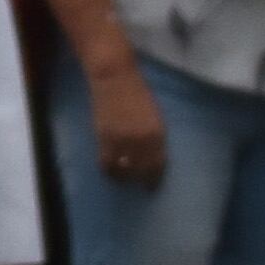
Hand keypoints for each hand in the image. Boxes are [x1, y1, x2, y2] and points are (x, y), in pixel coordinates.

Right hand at [87, 61, 169, 192]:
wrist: (116, 79)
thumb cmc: (137, 93)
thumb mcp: (154, 116)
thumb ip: (154, 137)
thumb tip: (151, 156)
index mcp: (158, 134)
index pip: (158, 165)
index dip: (154, 179)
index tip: (151, 186)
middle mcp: (143, 141)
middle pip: (142, 171)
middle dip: (140, 180)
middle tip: (138, 185)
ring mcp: (123, 140)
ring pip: (124, 170)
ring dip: (124, 177)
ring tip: (123, 179)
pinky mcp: (105, 138)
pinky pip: (107, 164)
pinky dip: (109, 170)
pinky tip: (110, 171)